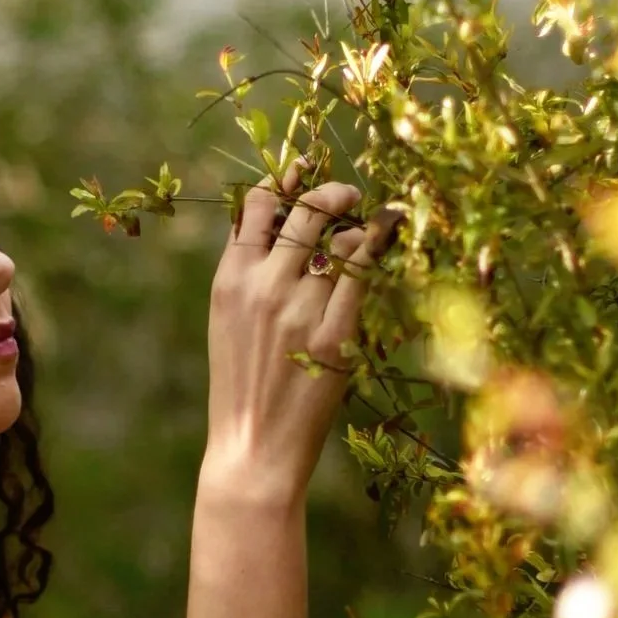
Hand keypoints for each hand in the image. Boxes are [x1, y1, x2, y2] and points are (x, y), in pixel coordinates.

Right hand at [201, 175, 380, 506]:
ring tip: (369, 227)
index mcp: (230, 279)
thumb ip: (245, 272)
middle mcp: (265, 285)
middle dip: (331, 191)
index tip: (302, 170)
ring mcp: (302, 308)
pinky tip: (390, 233)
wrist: (253, 446)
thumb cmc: (241, 384)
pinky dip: (379, 246)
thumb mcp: (227, 320)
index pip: (258, 206)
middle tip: (348, 194)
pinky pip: (364, 273)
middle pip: (306, 210)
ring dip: (358, 227)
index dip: (283, 181)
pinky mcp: (336, 334)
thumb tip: (266, 226)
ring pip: (343, 239)